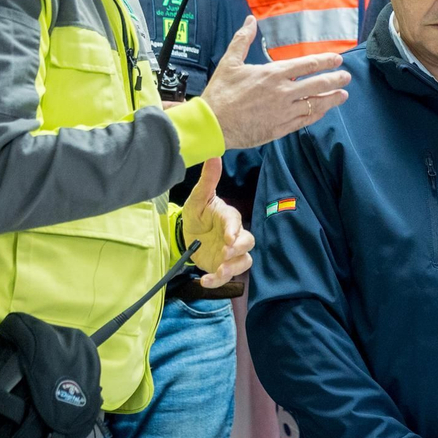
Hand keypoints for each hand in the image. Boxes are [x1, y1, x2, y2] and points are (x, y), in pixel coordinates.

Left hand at [179, 158, 253, 288]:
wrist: (189, 232)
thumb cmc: (197, 213)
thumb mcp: (198, 197)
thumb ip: (208, 180)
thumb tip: (214, 156)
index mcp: (228, 217)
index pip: (236, 222)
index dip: (234, 230)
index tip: (228, 238)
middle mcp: (234, 235)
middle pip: (248, 243)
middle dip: (239, 249)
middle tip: (225, 252)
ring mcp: (231, 252)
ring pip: (244, 261)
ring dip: (233, 268)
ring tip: (218, 272)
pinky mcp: (223, 266)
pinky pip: (228, 276)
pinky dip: (218, 281)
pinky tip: (205, 280)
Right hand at [199, 16, 349, 148]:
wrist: (213, 124)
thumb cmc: (221, 92)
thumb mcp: (230, 62)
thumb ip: (242, 40)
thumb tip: (250, 20)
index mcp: (272, 74)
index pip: (306, 65)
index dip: (324, 62)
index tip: (337, 60)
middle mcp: (283, 92)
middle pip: (317, 84)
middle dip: (335, 79)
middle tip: (347, 77)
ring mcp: (284, 111)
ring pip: (315, 103)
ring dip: (331, 98)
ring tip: (343, 95)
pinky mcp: (281, 127)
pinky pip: (305, 120)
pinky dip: (317, 114)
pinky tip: (324, 111)